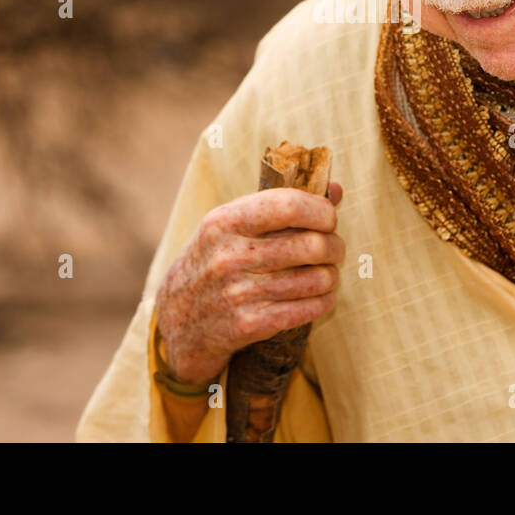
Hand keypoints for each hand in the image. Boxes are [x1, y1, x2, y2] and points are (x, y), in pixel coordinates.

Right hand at [156, 182, 344, 386]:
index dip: (321, 211)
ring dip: (331, 276)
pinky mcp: (249, 324)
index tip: (328, 218)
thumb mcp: (232, 225)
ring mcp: (239, 293)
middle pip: (311, 245)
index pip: (289, 206)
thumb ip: (281, 205)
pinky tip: (319, 296)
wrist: (178, 319)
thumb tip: (336, 190)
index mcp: (225, 221)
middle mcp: (230, 256)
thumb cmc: (215, 260)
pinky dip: (323, 301)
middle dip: (334, 246)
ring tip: (325, 273)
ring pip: (316, 279)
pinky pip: (308, 309)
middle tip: (333, 249)